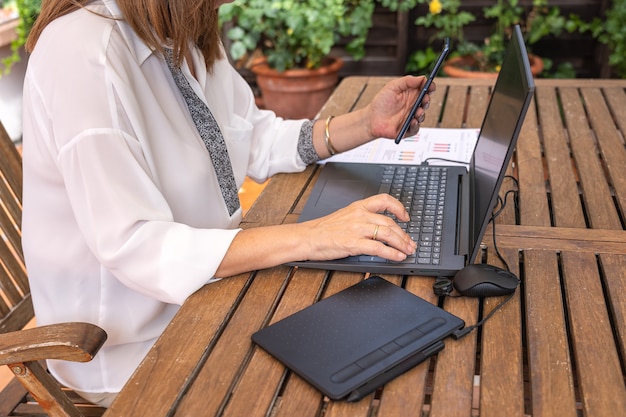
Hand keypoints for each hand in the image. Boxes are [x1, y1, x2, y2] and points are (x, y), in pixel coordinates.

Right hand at [299, 194, 416, 261]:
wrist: (307, 237)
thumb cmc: (323, 229)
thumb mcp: (344, 216)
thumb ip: (361, 218)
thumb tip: (378, 228)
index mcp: (358, 207)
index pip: (384, 200)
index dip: (399, 208)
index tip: (405, 217)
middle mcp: (360, 215)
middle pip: (390, 222)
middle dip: (404, 235)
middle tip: (410, 243)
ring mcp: (357, 229)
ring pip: (387, 234)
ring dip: (401, 244)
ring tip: (407, 251)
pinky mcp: (354, 243)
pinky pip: (378, 248)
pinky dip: (391, 253)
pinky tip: (397, 257)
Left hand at [365, 75, 434, 139]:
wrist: (371, 119)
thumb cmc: (380, 103)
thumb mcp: (393, 86)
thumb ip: (407, 81)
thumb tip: (422, 78)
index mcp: (410, 94)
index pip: (425, 90)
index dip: (430, 87)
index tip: (430, 86)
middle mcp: (412, 105)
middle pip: (426, 102)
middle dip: (427, 100)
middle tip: (424, 99)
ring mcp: (411, 117)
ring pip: (422, 115)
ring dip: (421, 113)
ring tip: (417, 112)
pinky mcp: (408, 129)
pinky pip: (416, 128)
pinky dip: (415, 125)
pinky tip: (412, 121)